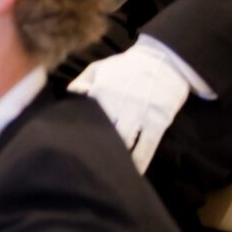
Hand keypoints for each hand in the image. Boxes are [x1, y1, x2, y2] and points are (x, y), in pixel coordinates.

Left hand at [68, 42, 193, 172]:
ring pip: (125, 141)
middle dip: (96, 146)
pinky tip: (133, 171)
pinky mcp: (158, 120)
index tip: (72, 145)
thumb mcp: (100, 68)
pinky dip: (140, 160)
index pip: (86, 114)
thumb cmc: (127, 66)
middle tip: (87, 163)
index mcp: (102, 89)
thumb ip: (81, 83)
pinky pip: (147, 145)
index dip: (79, 131)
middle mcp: (119, 102)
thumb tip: (67, 99)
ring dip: (117, 156)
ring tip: (107, 171)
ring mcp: (140, 112)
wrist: (164, 60)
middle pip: (104, 130)